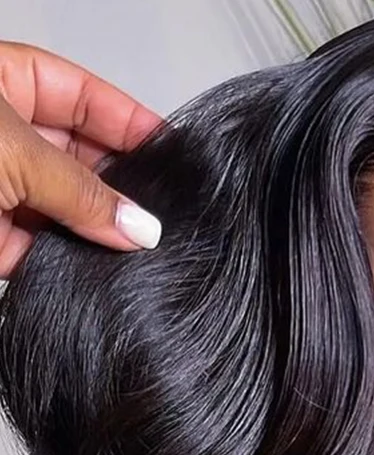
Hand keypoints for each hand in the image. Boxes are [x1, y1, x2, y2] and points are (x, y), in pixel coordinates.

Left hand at [0, 41, 163, 278]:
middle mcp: (5, 137)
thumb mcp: (13, 152)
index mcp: (5, 85)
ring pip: (70, 211)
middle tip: (166, 213)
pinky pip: (48, 253)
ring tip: (144, 248)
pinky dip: (77, 265)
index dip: (133, 124)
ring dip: (103, 232)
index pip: (86, 99)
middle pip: (83, 159)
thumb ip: (83, 192)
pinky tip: (107, 271)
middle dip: (124, 187)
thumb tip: (139, 226)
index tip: (177, 156)